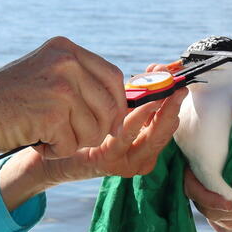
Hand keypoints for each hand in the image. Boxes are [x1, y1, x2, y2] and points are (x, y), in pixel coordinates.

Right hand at [0, 36, 126, 158]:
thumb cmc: (10, 99)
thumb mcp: (46, 73)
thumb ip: (78, 80)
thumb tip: (119, 106)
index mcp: (67, 49)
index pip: (112, 76)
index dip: (117, 104)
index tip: (113, 124)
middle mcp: (67, 63)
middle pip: (108, 106)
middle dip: (98, 130)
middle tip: (76, 138)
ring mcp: (61, 88)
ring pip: (93, 130)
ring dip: (73, 142)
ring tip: (48, 135)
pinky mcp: (53, 115)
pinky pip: (72, 146)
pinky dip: (55, 151)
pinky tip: (37, 141)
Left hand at [37, 91, 183, 184]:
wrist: (57, 157)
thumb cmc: (88, 128)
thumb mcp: (118, 111)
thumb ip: (138, 93)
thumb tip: (157, 69)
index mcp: (147, 146)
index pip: (170, 122)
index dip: (173, 99)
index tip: (175, 79)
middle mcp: (143, 158)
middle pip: (165, 130)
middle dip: (170, 105)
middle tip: (173, 84)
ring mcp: (128, 162)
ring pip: (150, 135)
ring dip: (155, 109)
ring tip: (158, 89)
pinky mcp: (111, 160)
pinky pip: (126, 135)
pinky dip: (133, 117)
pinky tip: (134, 101)